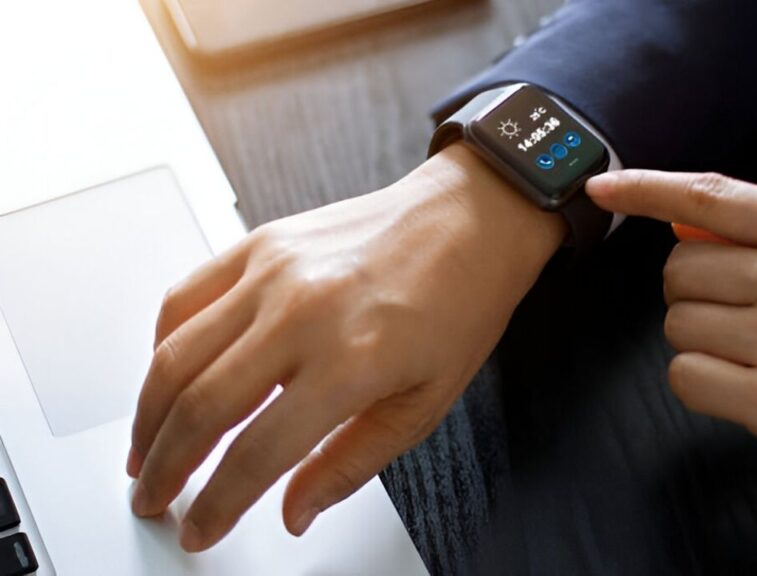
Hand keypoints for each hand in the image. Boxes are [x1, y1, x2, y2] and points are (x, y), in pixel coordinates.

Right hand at [127, 143, 565, 550]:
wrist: (471, 221)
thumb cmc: (460, 305)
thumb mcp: (424, 405)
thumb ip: (351, 464)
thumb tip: (295, 510)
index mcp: (352, 362)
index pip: (257, 454)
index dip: (216, 504)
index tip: (199, 527)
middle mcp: (303, 313)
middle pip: (199, 407)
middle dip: (163, 468)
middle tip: (151, 498)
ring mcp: (274, 272)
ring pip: (175, 353)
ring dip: (149, 414)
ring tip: (145, 450)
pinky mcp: (262, 242)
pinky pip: (186, 296)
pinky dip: (163, 344)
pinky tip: (168, 376)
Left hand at [587, 171, 756, 509]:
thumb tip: (679, 225)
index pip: (713, 198)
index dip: (647, 189)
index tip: (602, 186)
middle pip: (680, 271)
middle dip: (693, 295)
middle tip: (740, 317)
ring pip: (678, 324)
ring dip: (701, 342)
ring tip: (755, 355)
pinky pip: (686, 377)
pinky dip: (701, 382)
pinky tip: (745, 387)